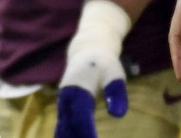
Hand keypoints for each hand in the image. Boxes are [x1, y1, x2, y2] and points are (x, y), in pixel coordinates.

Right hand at [54, 0, 128, 137]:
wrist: (85, 51)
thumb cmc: (103, 64)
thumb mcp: (114, 74)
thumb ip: (116, 93)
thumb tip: (118, 115)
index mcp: (78, 88)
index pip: (81, 115)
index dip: (87, 131)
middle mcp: (66, 98)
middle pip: (68, 125)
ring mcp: (62, 104)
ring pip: (63, 128)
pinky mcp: (63, 109)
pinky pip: (63, 127)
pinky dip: (68, 137)